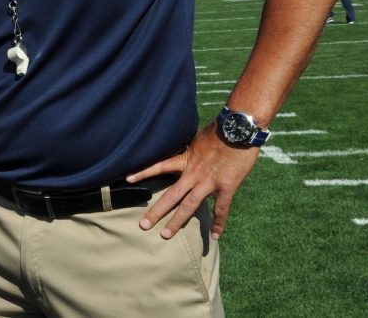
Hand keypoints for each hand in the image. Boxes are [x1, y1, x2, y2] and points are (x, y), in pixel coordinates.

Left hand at [126, 121, 258, 240]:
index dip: (143, 173)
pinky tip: (213, 237)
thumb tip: (179, 144)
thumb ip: (188, 146)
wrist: (239, 130)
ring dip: (177, 222)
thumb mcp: (196, 137)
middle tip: (143, 226)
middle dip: (156, 211)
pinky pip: (221, 210)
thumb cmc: (218, 131)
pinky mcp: (226, 188)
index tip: (127, 180)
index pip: (159, 166)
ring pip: (190, 206)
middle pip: (171, 195)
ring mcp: (209, 182)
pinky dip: (217, 224)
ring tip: (164, 236)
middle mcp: (194, 173)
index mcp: (185, 159)